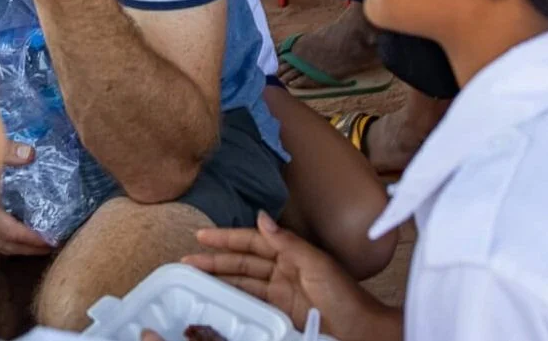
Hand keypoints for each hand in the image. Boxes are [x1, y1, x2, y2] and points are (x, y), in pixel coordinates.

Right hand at [0, 139, 54, 255]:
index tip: (50, 243)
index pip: (9, 233)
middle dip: (24, 248)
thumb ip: (7, 153)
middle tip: (46, 247)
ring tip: (29, 242)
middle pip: (1, 244)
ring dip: (10, 244)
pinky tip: (4, 227)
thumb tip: (30, 155)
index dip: (30, 239)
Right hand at [186, 213, 395, 340]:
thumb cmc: (344, 295)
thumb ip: (287, 242)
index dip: (227, 238)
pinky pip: (250, 302)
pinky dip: (232, 299)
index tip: (202, 235)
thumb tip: (261, 218)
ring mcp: (280, 293)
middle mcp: (282, 270)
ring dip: (218, 279)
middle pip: (242, 262)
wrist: (360, 330)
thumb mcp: (316, 264)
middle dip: (215, 260)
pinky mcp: (279, 313)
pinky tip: (215, 298)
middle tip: (186, 261)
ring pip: (242, 282)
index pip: (252, 241)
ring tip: (192, 278)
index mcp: (291, 253)